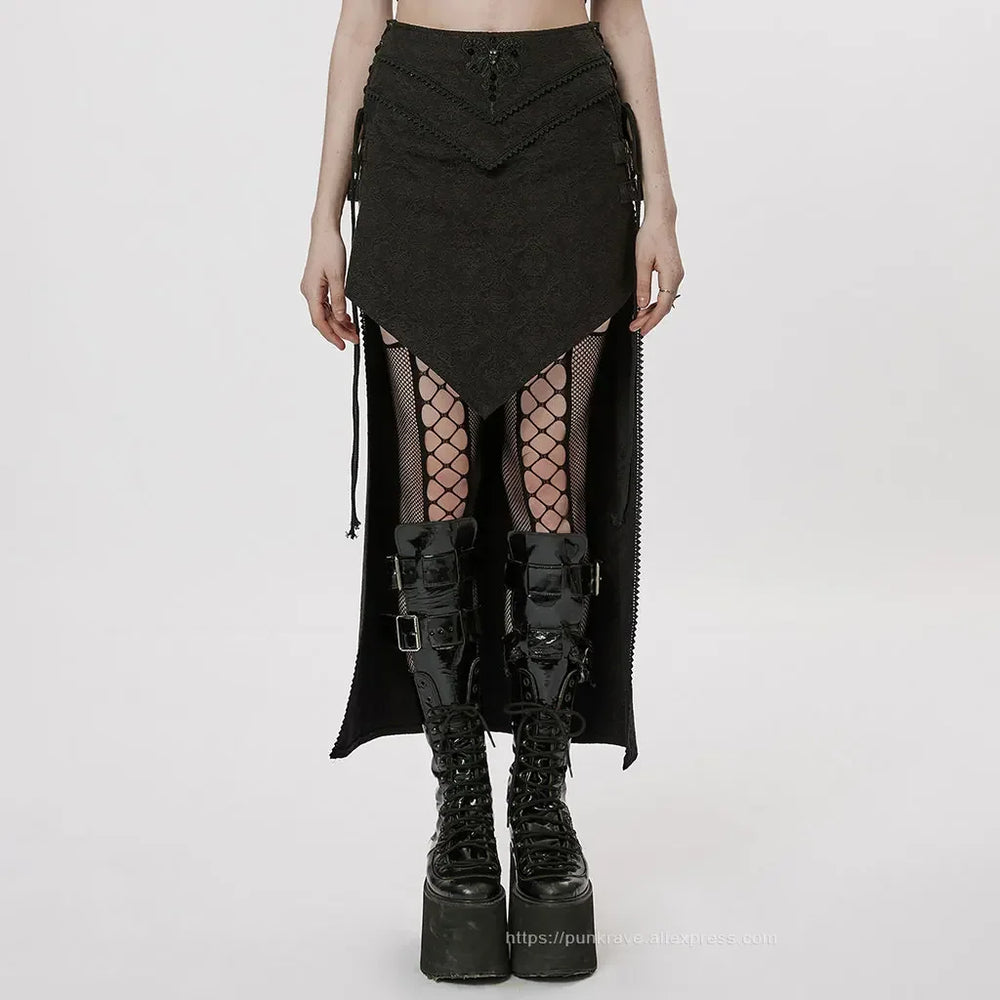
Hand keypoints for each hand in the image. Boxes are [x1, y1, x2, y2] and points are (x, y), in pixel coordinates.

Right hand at [300, 221, 359, 349]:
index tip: (342, 345)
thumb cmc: (330, 249)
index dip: (331, 335)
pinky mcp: (317, 285)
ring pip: (325, 313)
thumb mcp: (339, 276)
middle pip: (323, 319)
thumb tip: (340, 318)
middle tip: (355, 339)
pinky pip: (326, 304)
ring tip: (353, 331)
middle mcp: (309, 292)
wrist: (325, 232)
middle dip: (339, 331)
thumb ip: (339, 299)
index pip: (320, 321)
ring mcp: (312, 289)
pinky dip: (336, 313)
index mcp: (311, 291)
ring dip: (338, 323)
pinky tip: (346, 318)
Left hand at [629, 210, 683, 336]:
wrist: (661, 220)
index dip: (651, 320)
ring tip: (638, 320)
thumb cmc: (651, 236)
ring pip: (665, 300)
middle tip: (635, 327)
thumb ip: (642, 285)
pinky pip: (666, 293)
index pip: (662, 306)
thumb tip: (641, 306)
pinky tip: (646, 307)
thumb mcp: (641, 262)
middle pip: (665, 306)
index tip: (641, 330)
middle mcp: (677, 277)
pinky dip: (656, 302)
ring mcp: (677, 275)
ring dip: (652, 311)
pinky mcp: (673, 272)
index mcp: (671, 276)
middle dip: (650, 319)